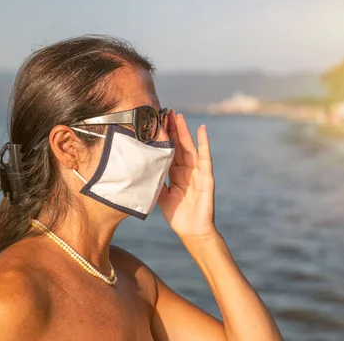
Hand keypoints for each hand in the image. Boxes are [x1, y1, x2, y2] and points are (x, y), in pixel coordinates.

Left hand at [157, 111, 216, 238]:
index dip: (163, 138)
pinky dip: (204, 143)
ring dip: (184, 131)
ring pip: (189, 147)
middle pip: (179, 145)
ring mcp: (197, 172)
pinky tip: (202, 130)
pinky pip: (205, 157)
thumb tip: (137, 171)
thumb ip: (153, 183)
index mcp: (176, 174)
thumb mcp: (160, 197)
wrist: (192, 232)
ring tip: (178, 116)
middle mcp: (187, 170)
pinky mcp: (206, 177)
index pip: (168, 151)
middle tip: (165, 112)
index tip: (155, 122)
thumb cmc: (178, 216)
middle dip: (172, 129)